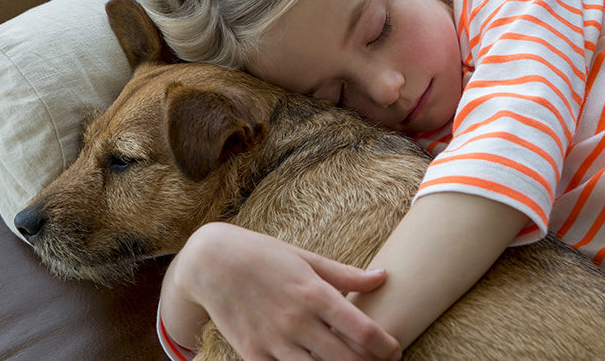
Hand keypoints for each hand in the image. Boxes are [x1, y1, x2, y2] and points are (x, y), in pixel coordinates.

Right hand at [162, 222, 401, 360]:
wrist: (209, 262)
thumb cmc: (262, 255)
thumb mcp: (305, 258)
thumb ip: (346, 274)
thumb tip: (384, 277)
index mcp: (314, 293)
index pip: (363, 331)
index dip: (386, 347)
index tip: (394, 350)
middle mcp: (297, 320)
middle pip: (346, 359)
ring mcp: (274, 341)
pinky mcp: (253, 354)